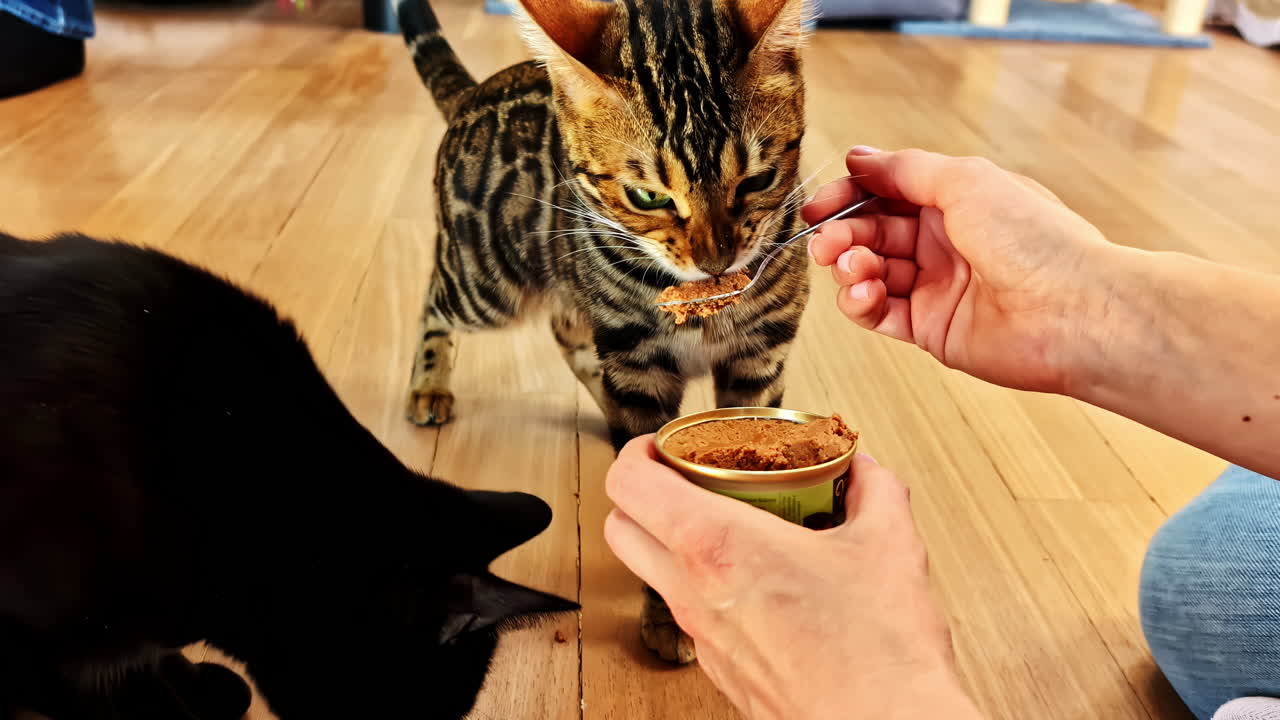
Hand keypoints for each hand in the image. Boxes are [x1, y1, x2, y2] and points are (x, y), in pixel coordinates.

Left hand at [605, 437, 982, 719]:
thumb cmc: (878, 653)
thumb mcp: (888, 545)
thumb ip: (874, 492)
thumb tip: (866, 472)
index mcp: (717, 547)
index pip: (629, 485)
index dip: (638, 453)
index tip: (664, 445)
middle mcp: (693, 593)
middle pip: (620, 529)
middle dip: (641, 494)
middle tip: (684, 479)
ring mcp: (701, 637)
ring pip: (649, 573)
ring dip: (669, 541)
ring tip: (724, 523)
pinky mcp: (718, 669)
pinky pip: (687, 613)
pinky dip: (701, 585)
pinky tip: (752, 577)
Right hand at [804, 147, 1115, 393]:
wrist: (1073, 312)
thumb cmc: (1036, 241)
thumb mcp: (965, 181)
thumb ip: (905, 170)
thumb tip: (859, 158)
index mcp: (956, 200)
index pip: (886, 193)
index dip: (849, 196)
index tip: (819, 206)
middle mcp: (944, 242)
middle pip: (871, 232)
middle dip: (842, 234)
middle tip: (827, 242)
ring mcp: (936, 286)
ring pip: (869, 272)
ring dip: (848, 266)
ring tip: (852, 267)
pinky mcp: (929, 329)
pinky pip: (877, 313)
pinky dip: (859, 301)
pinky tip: (862, 291)